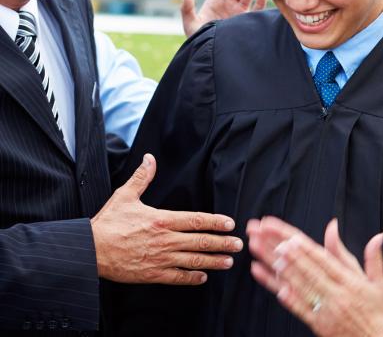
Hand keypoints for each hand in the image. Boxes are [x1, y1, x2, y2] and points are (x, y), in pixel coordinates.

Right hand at [91, 154, 242, 284]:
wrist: (89, 250)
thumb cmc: (107, 223)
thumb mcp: (125, 195)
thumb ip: (142, 178)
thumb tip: (150, 158)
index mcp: (162, 219)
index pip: (196, 220)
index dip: (216, 222)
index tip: (230, 224)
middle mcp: (165, 239)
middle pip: (201, 241)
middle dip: (222, 243)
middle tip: (238, 245)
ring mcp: (160, 258)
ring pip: (193, 260)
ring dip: (213, 261)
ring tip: (228, 262)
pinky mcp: (152, 274)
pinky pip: (177, 277)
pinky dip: (192, 278)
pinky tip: (203, 277)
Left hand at [248, 217, 382, 336]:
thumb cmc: (376, 310)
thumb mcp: (378, 282)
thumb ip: (373, 257)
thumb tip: (378, 235)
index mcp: (350, 281)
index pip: (323, 260)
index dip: (304, 247)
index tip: (288, 236)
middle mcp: (337, 294)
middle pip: (306, 269)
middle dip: (282, 250)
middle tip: (264, 236)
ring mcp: (326, 310)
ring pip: (299, 287)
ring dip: (277, 270)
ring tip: (259, 254)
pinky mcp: (319, 325)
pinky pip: (300, 309)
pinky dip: (287, 298)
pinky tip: (273, 286)